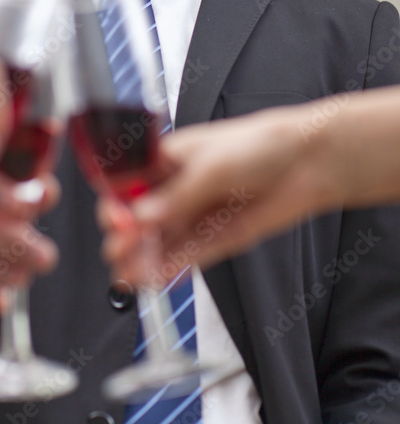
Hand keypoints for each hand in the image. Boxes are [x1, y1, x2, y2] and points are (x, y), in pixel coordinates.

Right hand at [97, 106, 345, 278]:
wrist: (306, 162)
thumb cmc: (260, 144)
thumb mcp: (211, 166)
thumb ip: (176, 196)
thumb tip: (142, 217)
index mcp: (167, 159)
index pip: (128, 184)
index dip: (117, 203)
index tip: (116, 219)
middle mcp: (178, 188)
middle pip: (140, 218)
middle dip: (126, 236)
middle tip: (120, 251)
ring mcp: (197, 214)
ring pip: (161, 242)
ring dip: (144, 259)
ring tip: (132, 276)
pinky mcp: (217, 237)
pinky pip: (187, 257)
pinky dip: (170, 269)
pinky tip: (155, 279)